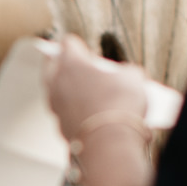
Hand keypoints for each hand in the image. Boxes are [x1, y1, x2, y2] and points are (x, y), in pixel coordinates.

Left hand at [46, 34, 155, 185]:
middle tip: (82, 69)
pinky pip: (64, 112)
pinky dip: (73, 110)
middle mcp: (56, 81)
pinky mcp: (58, 125)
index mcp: (70, 62)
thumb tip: (125, 75)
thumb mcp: (133, 78)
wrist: (110, 142)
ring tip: (88, 92)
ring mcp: (55, 105)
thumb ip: (125, 71)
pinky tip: (89, 113)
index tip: (88, 52)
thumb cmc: (120, 105)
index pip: (68, 43)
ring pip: (57, 90)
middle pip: (53, 65)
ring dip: (68, 89)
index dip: (81, 46)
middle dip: (65, 65)